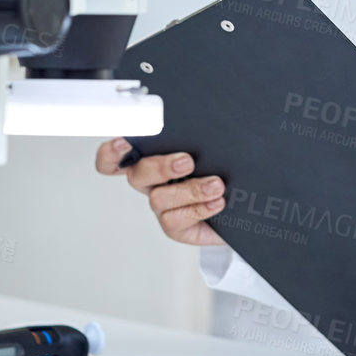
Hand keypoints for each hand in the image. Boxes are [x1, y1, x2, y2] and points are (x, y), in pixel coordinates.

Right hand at [94, 138, 225, 245]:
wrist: (244, 205)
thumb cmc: (224, 172)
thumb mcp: (213, 151)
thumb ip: (200, 140)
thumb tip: (204, 128)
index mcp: (153, 159)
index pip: (117, 156)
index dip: (111, 152)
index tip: (124, 142)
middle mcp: (152, 183)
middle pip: (137, 175)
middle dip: (161, 167)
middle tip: (187, 162)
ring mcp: (162, 206)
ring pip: (159, 198)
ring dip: (190, 190)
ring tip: (216, 185)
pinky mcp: (175, 227)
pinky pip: (175, 220)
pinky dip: (199, 209)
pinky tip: (217, 202)